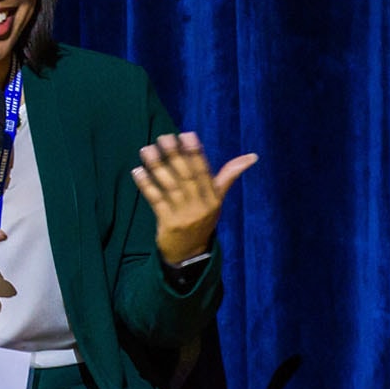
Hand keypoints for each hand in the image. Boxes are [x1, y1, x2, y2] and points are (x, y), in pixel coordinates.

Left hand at [130, 132, 257, 264]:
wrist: (191, 254)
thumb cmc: (202, 219)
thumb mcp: (218, 200)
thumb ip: (228, 176)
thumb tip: (252, 156)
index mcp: (213, 198)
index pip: (204, 171)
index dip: (196, 153)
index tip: (187, 135)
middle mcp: (201, 206)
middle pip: (187, 177)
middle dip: (175, 155)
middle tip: (163, 137)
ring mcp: (185, 215)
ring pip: (170, 187)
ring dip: (157, 167)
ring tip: (147, 149)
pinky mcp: (169, 224)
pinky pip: (156, 201)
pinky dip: (146, 185)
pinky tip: (137, 171)